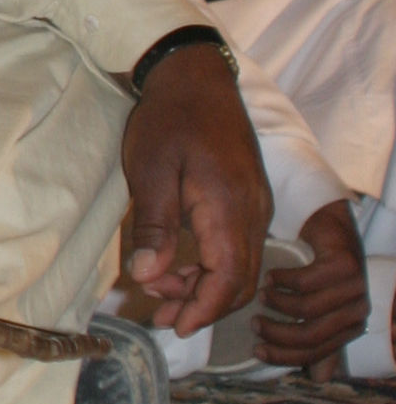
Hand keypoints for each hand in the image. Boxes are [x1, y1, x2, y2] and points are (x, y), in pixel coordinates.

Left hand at [123, 43, 271, 337]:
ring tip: (162, 293)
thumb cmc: (169, 119)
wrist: (194, 76)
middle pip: (242, 279)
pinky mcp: (248, 196)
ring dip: (206, 285)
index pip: (230, 277)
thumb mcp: (150, 170)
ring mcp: (255, 203)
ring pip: (241, 263)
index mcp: (231, 207)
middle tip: (162, 316)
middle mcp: (253, 211)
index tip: (177, 327)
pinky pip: (239, 244)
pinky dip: (212, 263)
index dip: (205, 309)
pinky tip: (179, 264)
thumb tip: (148, 275)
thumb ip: (154, 226)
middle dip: (204, 305)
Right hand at [254, 197, 367, 372]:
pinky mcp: (346, 264)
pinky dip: (285, 281)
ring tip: (262, 295)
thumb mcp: (317, 305)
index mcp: (351, 327)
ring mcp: (355, 287)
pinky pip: (309, 282)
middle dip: (277, 333)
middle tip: (254, 322)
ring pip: (308, 310)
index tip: (255, 350)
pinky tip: (272, 275)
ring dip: (278, 304)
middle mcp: (357, 311)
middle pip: (312, 335)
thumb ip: (318, 339)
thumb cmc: (318, 264)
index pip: (316, 354)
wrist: (328, 222)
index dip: (284, 356)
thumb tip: (319, 378)